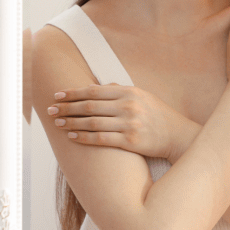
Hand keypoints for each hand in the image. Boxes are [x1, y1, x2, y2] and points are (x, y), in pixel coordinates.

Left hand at [47, 84, 199, 160]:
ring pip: (92, 123)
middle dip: (67, 107)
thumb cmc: (158, 116)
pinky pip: (101, 139)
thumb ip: (120, 91)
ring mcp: (130, 124)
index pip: (94, 91)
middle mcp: (129, 106)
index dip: (73, 93)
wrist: (178, 135)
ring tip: (57, 123)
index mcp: (130, 92)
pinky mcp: (130, 141)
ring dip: (71, 122)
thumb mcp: (143, 96)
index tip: (57, 95)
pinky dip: (84, 137)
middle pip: (89, 106)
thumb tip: (97, 88)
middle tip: (51, 109)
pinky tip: (72, 136)